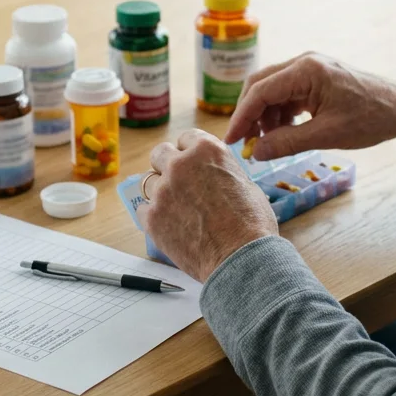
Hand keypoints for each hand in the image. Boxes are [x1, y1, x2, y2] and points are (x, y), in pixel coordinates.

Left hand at [138, 129, 278, 282]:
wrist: (240, 257)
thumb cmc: (251, 224)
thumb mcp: (245, 184)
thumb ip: (222, 172)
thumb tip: (214, 175)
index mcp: (207, 151)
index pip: (186, 138)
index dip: (189, 151)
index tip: (190, 161)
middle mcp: (181, 164)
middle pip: (160, 153)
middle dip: (167, 164)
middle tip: (178, 181)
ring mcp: (163, 191)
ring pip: (149, 182)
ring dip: (161, 191)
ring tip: (176, 208)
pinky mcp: (152, 217)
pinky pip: (144, 210)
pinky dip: (154, 217)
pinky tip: (170, 226)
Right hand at [225, 52, 395, 159]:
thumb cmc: (371, 119)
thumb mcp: (327, 135)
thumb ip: (288, 142)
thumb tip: (257, 153)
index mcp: (306, 70)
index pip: (260, 90)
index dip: (242, 116)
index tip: (231, 140)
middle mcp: (304, 62)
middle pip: (261, 85)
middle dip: (250, 115)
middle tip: (243, 143)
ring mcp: (310, 68)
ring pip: (273, 90)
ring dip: (265, 116)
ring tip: (267, 144)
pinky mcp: (315, 78)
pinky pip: (287, 93)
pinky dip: (280, 113)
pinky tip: (283, 133)